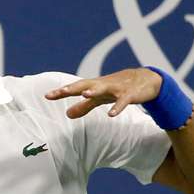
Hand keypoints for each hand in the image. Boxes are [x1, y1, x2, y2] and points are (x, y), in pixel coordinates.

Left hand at [44, 68, 161, 118]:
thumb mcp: (99, 98)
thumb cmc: (117, 88)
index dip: (61, 92)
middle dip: (73, 88)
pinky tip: (111, 115)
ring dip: (94, 90)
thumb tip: (67, 114)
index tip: (47, 96)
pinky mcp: (130, 94)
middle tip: (62, 91)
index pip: (74, 88)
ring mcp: (116, 88)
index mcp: (94, 86)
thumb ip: (83, 106)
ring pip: (104, 88)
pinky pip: (123, 101)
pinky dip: (118, 107)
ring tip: (85, 94)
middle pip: (86, 85)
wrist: (146, 79)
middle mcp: (103, 85)